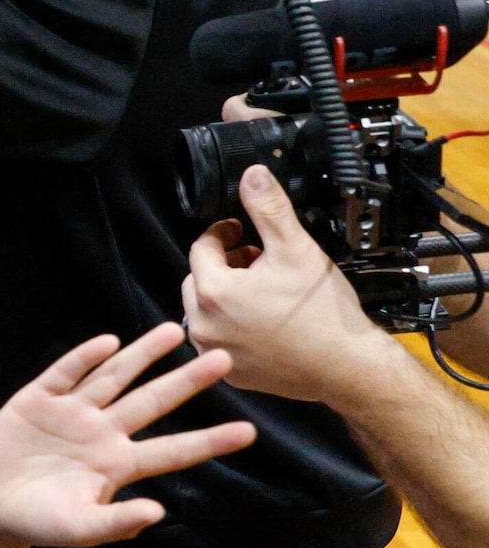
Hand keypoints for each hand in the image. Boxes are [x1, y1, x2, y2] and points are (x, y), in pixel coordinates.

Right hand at [0, 324, 255, 547]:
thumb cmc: (38, 521)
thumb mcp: (77, 529)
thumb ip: (115, 524)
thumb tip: (157, 513)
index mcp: (118, 465)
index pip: (173, 451)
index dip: (209, 441)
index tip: (248, 432)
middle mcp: (102, 433)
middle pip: (152, 402)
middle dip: (187, 381)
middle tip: (223, 359)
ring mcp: (71, 413)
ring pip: (114, 378)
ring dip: (142, 355)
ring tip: (173, 332)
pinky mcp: (37, 400)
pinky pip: (64, 374)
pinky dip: (84, 358)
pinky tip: (107, 343)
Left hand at [181, 163, 391, 402]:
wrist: (346, 366)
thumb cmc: (322, 313)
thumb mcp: (295, 249)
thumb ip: (269, 209)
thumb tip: (253, 176)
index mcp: (212, 291)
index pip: (201, 247)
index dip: (223, 233)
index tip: (241, 230)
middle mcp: (202, 324)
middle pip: (200, 278)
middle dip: (226, 264)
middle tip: (258, 259)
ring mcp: (212, 351)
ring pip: (207, 309)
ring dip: (228, 294)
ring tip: (264, 288)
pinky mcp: (227, 372)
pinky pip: (220, 338)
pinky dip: (234, 324)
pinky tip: (265, 318)